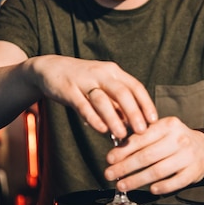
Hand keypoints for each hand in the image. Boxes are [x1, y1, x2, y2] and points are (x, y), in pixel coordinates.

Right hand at [28, 55, 157, 138]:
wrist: (50, 69)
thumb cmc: (82, 81)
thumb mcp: (103, 87)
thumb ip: (116, 104)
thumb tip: (133, 124)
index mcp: (113, 72)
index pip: (135, 86)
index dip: (146, 103)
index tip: (153, 120)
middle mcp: (102, 73)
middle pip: (122, 92)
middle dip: (134, 112)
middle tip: (141, 130)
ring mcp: (84, 80)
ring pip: (103, 100)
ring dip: (114, 118)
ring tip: (122, 135)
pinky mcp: (68, 89)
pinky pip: (83, 104)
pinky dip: (93, 118)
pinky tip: (101, 130)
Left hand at [103, 116, 203, 194]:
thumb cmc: (175, 140)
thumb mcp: (160, 130)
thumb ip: (141, 136)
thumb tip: (117, 149)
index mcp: (168, 125)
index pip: (141, 138)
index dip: (123, 150)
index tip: (109, 159)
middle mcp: (179, 139)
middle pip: (147, 156)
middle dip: (125, 167)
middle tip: (110, 174)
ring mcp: (188, 156)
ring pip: (158, 170)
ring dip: (137, 180)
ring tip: (123, 185)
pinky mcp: (194, 171)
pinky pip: (175, 182)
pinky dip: (162, 187)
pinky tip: (150, 190)